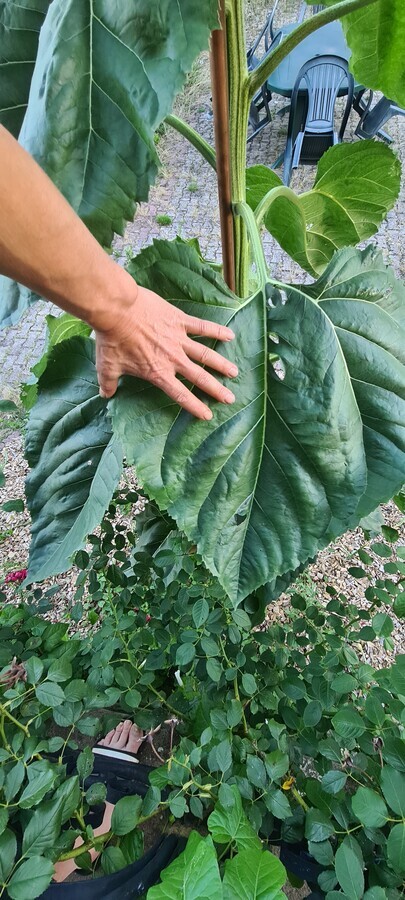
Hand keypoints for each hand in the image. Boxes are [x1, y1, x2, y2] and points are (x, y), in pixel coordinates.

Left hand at [95, 284, 237, 418]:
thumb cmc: (112, 339)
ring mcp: (178, 339)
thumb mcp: (107, 366)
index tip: (208, 415)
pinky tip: (230, 335)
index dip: (195, 406)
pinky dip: (217, 331)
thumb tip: (105, 395)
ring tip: (234, 371)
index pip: (180, 394)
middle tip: (230, 398)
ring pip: (205, 354)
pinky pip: (202, 327)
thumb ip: (109, 383)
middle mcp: (173, 359)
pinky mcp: (179, 320)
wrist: (117, 310)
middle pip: (199, 377)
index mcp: (158, 373)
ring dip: (221, 364)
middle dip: (216, 389)